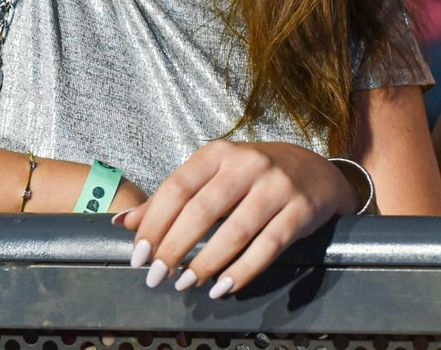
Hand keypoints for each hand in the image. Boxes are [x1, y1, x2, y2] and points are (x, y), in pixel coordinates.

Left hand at [118, 141, 356, 296]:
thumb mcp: (214, 176)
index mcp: (220, 153)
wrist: (318, 172)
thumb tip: (122, 223)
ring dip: (206, 263)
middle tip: (156, 277)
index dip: (154, 224)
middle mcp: (249, 164)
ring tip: (186, 284)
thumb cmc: (255, 177)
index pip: (177, 188)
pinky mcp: (301, 210)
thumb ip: (172, 198)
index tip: (138, 256)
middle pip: (202, 210)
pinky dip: (242, 271)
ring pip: (235, 231)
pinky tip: (223, 288)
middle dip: (174, 248)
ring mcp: (277, 186)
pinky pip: (268, 246)